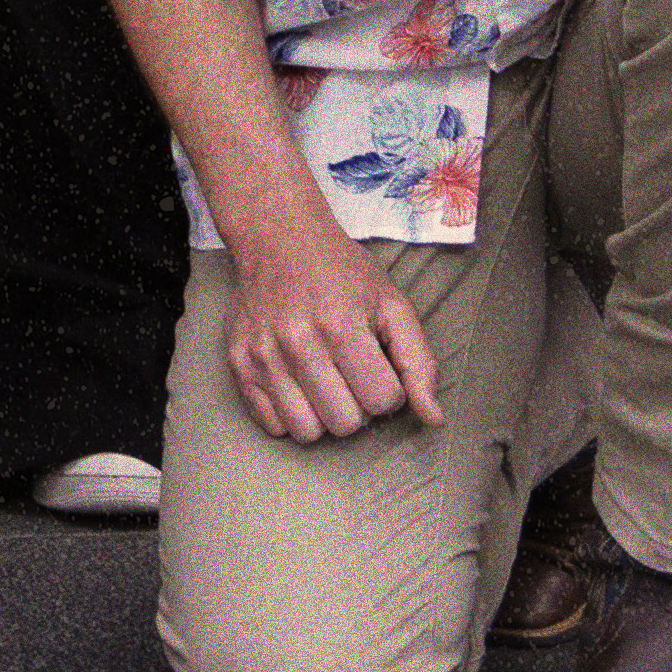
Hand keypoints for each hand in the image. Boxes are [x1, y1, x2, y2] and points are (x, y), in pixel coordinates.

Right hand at [220, 212, 444, 441]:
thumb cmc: (341, 273)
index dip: (389, 390)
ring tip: (325, 383)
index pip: (382, 401)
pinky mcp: (237, 363)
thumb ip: (419, 363)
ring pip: (307, 433)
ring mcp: (262, 355)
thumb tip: (434, 418)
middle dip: (358, 406)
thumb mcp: (393, 306)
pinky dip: (289, 414)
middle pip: (345, 424)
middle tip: (350, 375)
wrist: (278, 238)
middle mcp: (296, 342)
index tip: (377, 367)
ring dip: (323, 415)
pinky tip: (297, 384)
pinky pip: (271, 425)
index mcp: (341, 325)